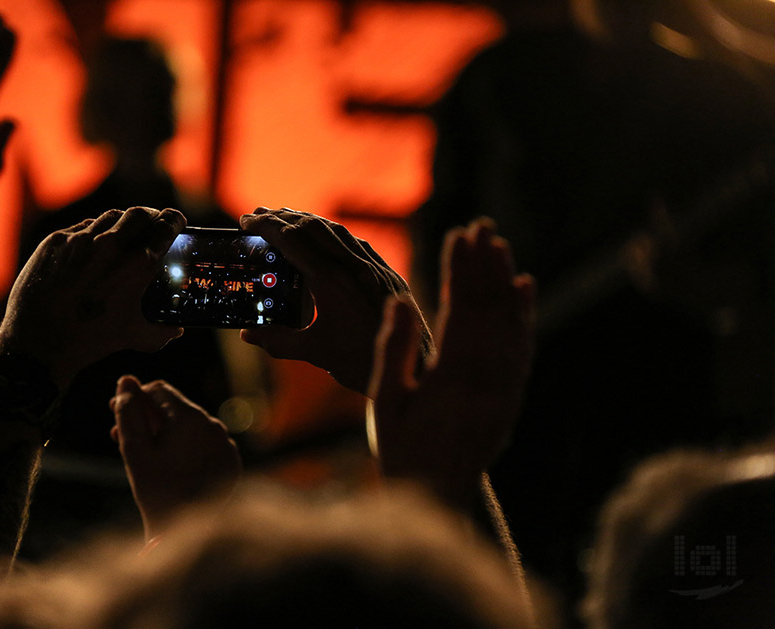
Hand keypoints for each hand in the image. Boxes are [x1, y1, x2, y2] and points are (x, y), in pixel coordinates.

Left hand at [0, 207, 184, 386]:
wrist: (38, 341)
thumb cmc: (90, 340)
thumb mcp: (134, 337)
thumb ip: (162, 332)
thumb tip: (176, 330)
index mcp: (138, 264)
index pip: (166, 226)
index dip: (175, 220)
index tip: (176, 221)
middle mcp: (111, 244)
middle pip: (140, 213)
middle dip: (151, 216)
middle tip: (153, 224)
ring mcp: (81, 239)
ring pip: (110, 217)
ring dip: (123, 223)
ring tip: (124, 234)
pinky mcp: (56, 241)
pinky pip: (82, 228)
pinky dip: (94, 233)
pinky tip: (93, 247)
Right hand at [109, 376, 241, 537]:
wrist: (187, 535)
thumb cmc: (156, 492)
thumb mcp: (134, 450)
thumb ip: (128, 412)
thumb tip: (125, 380)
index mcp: (192, 418)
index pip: (159, 391)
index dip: (134, 397)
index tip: (115, 412)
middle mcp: (215, 426)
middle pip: (175, 408)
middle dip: (147, 417)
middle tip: (119, 434)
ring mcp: (226, 444)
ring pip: (190, 426)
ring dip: (164, 432)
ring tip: (140, 451)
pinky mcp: (231, 462)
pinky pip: (205, 444)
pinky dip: (185, 447)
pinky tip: (165, 463)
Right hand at [239, 207, 432, 394]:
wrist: (415, 371)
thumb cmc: (364, 364)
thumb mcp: (314, 353)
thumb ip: (278, 341)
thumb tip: (249, 334)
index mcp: (331, 281)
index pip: (293, 240)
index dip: (267, 225)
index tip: (247, 219)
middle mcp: (354, 266)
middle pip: (313, 227)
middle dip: (283, 217)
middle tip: (259, 214)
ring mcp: (373, 267)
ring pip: (336, 231)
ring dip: (308, 221)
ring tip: (287, 219)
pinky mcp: (388, 274)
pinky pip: (356, 243)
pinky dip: (333, 234)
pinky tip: (327, 238)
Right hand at [368, 218, 535, 507]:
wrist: (438, 496)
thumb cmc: (401, 449)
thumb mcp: (383, 403)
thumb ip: (393, 351)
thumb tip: (402, 300)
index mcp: (450, 380)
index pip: (460, 313)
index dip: (459, 272)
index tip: (457, 236)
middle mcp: (486, 382)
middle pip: (491, 312)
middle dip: (485, 266)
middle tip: (481, 226)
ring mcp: (504, 391)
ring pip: (511, 326)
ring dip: (505, 282)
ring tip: (499, 245)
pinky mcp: (512, 399)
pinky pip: (523, 350)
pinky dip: (525, 317)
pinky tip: (524, 288)